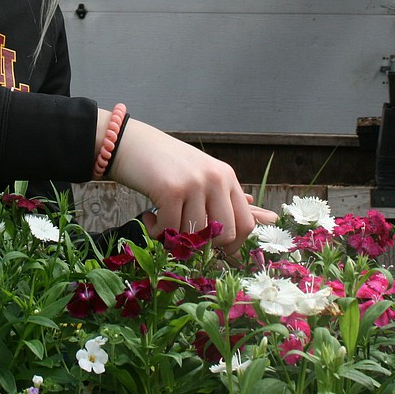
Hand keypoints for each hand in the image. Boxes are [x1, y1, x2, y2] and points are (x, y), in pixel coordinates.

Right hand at [105, 114, 273, 252]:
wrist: (129, 142)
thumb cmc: (164, 163)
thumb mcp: (199, 175)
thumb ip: (225, 198)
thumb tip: (265, 218)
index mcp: (226, 177)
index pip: (246, 223)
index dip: (233, 245)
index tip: (214, 251)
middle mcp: (215, 179)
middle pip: (225, 234)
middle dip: (204, 247)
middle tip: (185, 241)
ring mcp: (194, 183)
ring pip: (195, 235)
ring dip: (175, 238)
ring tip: (161, 223)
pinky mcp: (171, 190)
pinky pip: (171, 230)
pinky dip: (157, 232)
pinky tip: (149, 217)